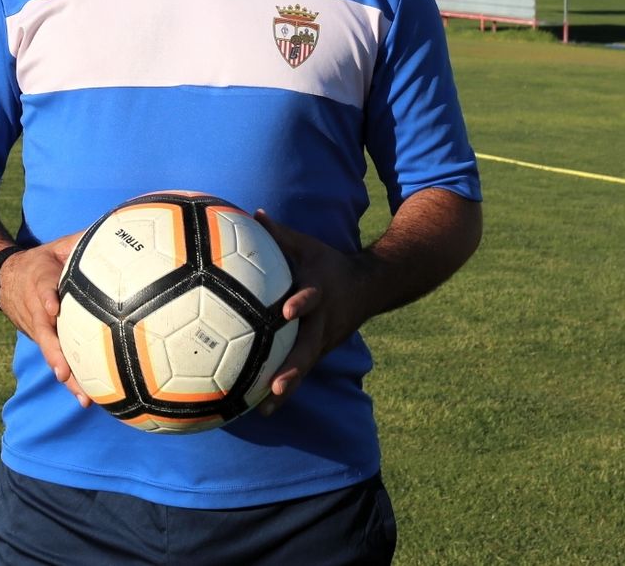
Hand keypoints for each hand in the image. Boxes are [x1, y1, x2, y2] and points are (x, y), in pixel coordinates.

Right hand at [0, 233, 91, 407]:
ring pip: (50, 354)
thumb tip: (121, 229)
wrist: (2, 277)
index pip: (41, 287)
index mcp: (38, 279)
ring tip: (84, 398)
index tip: (53, 308)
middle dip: (55, 353)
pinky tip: (90, 398)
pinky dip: (71, 379)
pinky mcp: (41, 341)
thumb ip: (84, 240)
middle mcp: (35, 309)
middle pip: (44, 333)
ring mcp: (36, 329)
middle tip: (65, 372)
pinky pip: (56, 359)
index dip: (47, 297)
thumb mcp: (58, 245)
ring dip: (66, 376)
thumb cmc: (41, 260)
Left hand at [252, 210, 369, 417]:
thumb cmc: (329, 263)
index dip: (302, 303)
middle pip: (309, 346)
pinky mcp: (320, 352)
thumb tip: (253, 213)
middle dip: (294, 366)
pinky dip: (285, 392)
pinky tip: (261, 411)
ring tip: (265, 406)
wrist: (370, 286)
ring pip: (305, 366)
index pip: (311, 298)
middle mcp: (323, 321)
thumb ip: (280, 234)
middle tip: (276, 383)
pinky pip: (301, 373)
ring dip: (287, 387)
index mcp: (319, 292)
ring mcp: (323, 340)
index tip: (288, 311)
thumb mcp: (309, 246)